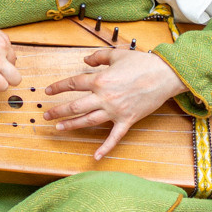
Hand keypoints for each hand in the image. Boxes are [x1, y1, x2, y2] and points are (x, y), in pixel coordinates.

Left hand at [44, 47, 186, 160]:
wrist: (165, 75)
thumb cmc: (141, 63)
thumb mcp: (116, 54)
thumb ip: (98, 57)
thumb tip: (84, 61)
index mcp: (100, 80)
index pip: (73, 84)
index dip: (58, 87)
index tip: (47, 91)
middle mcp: (104, 97)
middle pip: (75, 106)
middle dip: (58, 111)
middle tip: (46, 115)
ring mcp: (115, 111)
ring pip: (88, 121)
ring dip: (72, 125)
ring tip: (59, 128)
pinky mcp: (127, 120)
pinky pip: (114, 137)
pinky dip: (105, 148)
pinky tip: (95, 157)